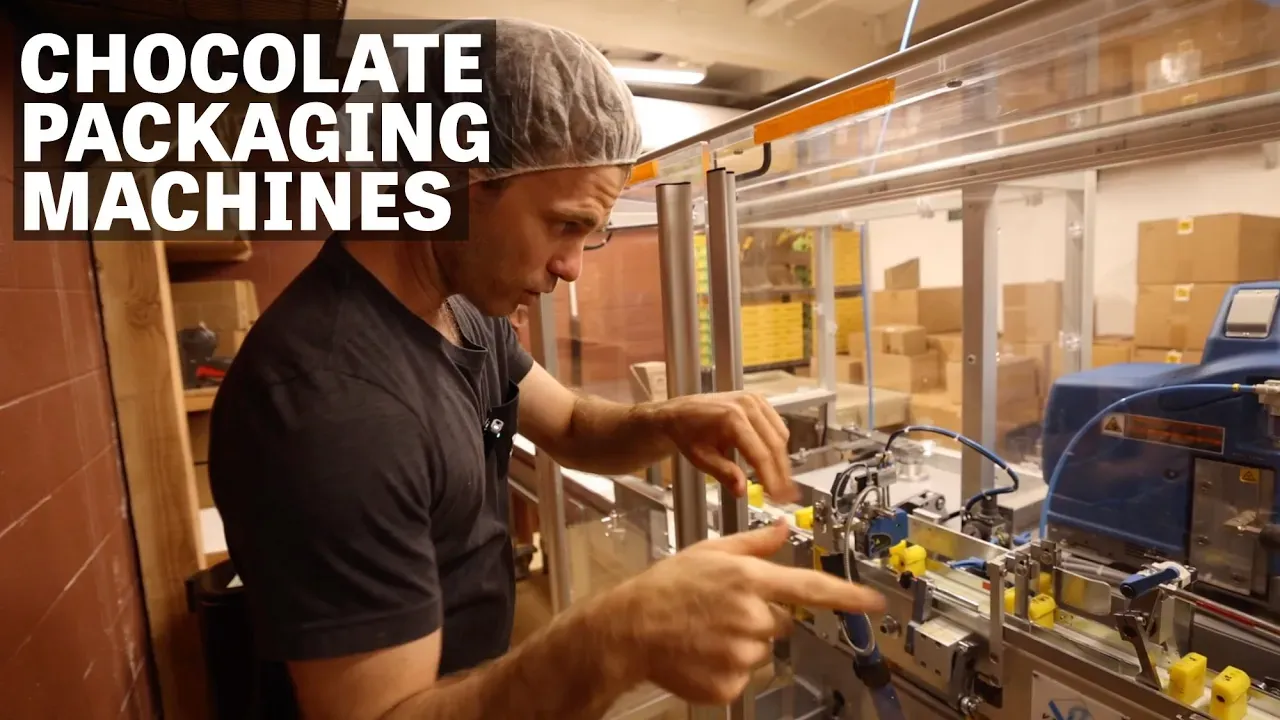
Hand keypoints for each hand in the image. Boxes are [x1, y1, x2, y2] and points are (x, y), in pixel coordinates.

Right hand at [606, 523, 883, 704]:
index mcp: (750, 579)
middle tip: (722, 611)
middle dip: (758, 618)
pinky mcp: (730, 682)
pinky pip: (743, 677)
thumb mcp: (709, 552)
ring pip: (761, 651)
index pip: (811, 589)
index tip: (874, 603)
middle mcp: (752, 616)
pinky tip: (702, 652)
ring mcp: (742, 653)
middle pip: (781, 623)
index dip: (847, 597)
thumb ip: (753, 544)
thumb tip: (782, 527)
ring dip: (741, 644)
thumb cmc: (667, 587)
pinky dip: (727, 668)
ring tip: (707, 632)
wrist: (630, 628)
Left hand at [654, 392, 796, 501]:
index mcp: (731, 419)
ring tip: (780, 482)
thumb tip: (742, 491)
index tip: (778, 498)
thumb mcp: (700, 458)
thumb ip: (723, 473)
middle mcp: (747, 406)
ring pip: (780, 436)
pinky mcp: (759, 400)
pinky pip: (777, 426)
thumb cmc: (688, 435)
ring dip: (782, 460)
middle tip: (786, 496)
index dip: (771, 478)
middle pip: (775, 445)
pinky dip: (778, 445)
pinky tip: (773, 461)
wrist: (681, 412)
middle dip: (782, 473)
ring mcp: (755, 400)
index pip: (760, 454)